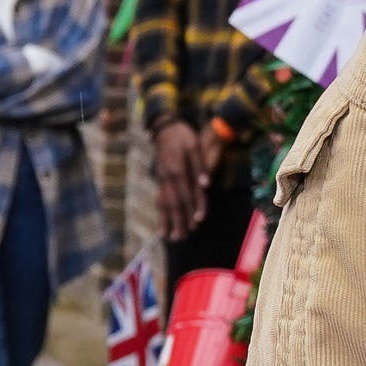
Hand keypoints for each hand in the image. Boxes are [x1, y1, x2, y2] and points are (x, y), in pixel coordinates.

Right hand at [153, 119, 205, 241]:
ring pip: (165, 204)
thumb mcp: (194, 145)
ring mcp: (162, 180)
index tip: (199, 221)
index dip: (195, 206)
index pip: (189, 191)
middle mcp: (168, 177)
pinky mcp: (160, 181)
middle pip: (174, 202)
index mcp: (178, 168)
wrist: (164, 128)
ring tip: (172, 237)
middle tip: (183, 237)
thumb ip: (199, 165)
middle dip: (179, 220)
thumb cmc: (182, 136)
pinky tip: (162, 227)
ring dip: (168, 221)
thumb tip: (205, 184)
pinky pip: (160, 200)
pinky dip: (161, 215)